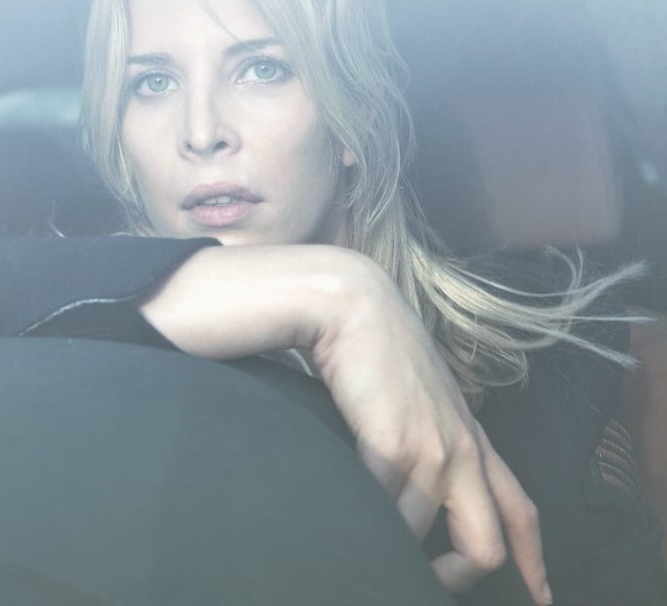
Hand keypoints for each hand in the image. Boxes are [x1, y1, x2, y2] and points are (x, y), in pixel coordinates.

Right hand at [309, 257, 550, 603]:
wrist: (351, 306)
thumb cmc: (376, 349)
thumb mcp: (419, 398)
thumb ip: (426, 438)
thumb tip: (407, 481)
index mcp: (473, 439)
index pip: (520, 510)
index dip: (533, 561)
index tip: (539, 594)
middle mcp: (464, 451)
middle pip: (486, 544)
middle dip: (457, 578)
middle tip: (427, 585)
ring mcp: (433, 451)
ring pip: (421, 537)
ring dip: (392, 550)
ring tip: (362, 545)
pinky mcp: (394, 446)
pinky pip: (383, 512)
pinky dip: (363, 527)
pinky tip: (345, 524)